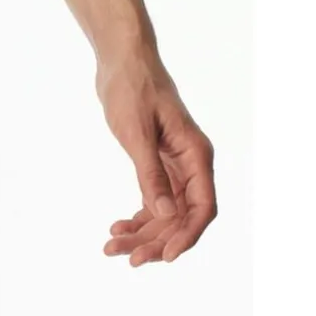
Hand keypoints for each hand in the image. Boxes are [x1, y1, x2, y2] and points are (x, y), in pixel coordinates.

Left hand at [95, 49, 216, 265]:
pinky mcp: (158, 161)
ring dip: (143, 232)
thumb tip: (167, 216)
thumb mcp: (137, 132)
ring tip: (112, 246)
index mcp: (196, 155)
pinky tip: (118, 227)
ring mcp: (175, 164)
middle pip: (182, 216)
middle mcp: (191, 163)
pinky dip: (138, 215)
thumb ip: (151, 174)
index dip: (186, 236)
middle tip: (126, 258)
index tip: (162, 257)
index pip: (202, 208)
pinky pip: (154, 198)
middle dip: (156, 240)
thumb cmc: (132, 86)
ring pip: (166, 211)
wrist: (120, 58)